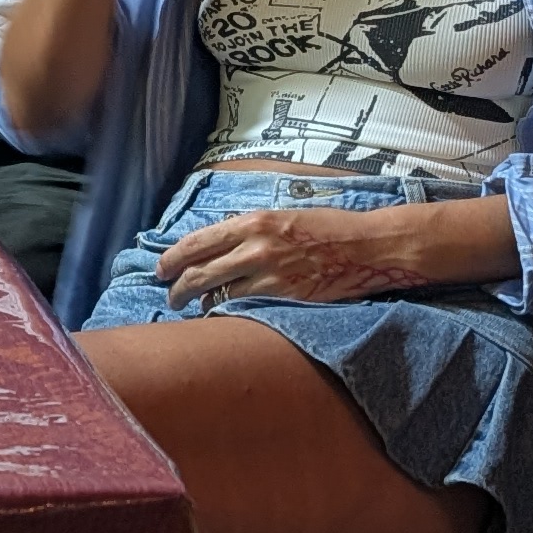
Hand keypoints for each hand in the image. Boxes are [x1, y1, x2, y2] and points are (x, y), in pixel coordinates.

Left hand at [157, 206, 423, 309]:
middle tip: (169, 296)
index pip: (198, 241)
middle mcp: (256, 245)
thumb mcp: (285, 217)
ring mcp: (270, 273)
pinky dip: (226, 312)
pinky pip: (243, 308)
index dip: (173, 258)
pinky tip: (220, 315)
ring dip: (198, 303)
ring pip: (217, 294)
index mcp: (254, 221)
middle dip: (177, 287)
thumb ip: (252, 230)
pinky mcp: (285, 296)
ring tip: (190, 308)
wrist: (370, 245)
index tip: (161, 269)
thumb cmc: (331, 228)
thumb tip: (221, 245)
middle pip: (199, 271)